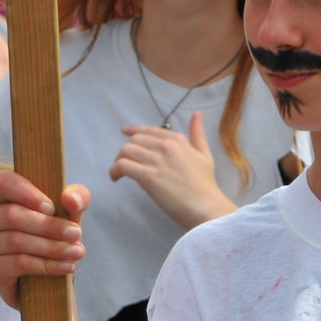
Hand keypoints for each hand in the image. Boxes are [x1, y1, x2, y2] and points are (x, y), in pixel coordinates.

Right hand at [0, 170, 90, 308]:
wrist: (45, 278)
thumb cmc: (52, 237)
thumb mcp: (70, 214)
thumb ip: (76, 198)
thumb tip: (69, 198)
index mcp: (1, 197)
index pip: (3, 182)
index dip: (26, 192)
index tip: (52, 207)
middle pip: (12, 215)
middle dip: (48, 225)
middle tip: (76, 234)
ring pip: (16, 241)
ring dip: (51, 247)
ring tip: (76, 252)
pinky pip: (18, 263)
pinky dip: (45, 265)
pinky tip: (64, 266)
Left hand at [109, 112, 237, 229]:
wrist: (205, 206)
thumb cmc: (205, 185)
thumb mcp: (205, 154)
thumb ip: (198, 134)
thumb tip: (197, 114)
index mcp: (177, 140)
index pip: (149, 130)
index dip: (134, 130)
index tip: (125, 132)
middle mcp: (165, 146)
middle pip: (135, 140)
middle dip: (126, 150)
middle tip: (125, 162)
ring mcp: (156, 160)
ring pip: (126, 150)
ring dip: (118, 160)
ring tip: (118, 172)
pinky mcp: (148, 176)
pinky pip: (122, 165)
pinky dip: (115, 170)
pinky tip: (116, 178)